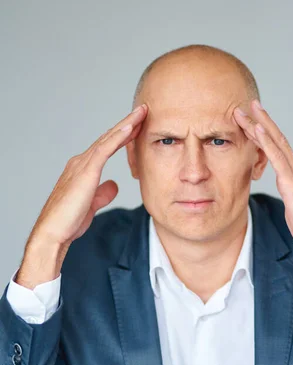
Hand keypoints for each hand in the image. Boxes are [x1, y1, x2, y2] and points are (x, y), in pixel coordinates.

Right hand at [17, 104, 147, 287]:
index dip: (123, 135)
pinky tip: (130, 128)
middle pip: (108, 138)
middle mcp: (81, 162)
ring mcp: (82, 164)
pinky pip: (105, 149)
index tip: (139, 125)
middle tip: (143, 110)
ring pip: (108, 139)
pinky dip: (118, 137)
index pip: (107, 147)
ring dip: (126, 125)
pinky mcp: (85, 172)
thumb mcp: (92, 204)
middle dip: (127, 123)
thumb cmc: (69, 221)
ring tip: (141, 112)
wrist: (54, 231)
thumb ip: (103, 193)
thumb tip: (114, 185)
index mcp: (83, 169)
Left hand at [233, 100, 292, 288]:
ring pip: (276, 142)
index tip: (251, 122)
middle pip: (277, 139)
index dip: (264, 134)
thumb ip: (290, 192)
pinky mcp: (292, 181)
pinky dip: (266, 141)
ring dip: (259, 124)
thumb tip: (286, 189)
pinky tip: (256, 129)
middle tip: (247, 105)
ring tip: (246, 110)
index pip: (278, 149)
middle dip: (261, 121)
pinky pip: (276, 157)